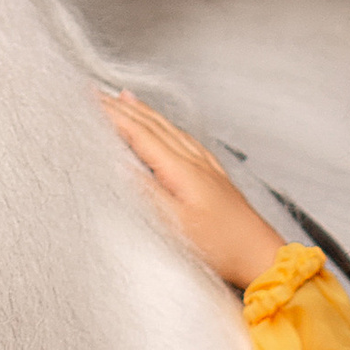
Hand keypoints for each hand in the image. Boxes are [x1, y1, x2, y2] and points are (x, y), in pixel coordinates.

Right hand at [102, 91, 285, 289]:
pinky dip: (168, 127)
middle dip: (122, 107)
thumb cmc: (222, 247)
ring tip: (124, 98)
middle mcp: (194, 161)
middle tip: (96, 92)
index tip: (89, 99)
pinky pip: (185, 140)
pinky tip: (166, 127)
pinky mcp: (214, 177)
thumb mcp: (177, 225)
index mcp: (181, 170)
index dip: (112, 115)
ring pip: (169, 129)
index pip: (139, 133)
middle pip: (152, 125)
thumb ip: (147, 193)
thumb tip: (119, 166)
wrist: (260, 256)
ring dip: (143, 112)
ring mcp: (206, 167)